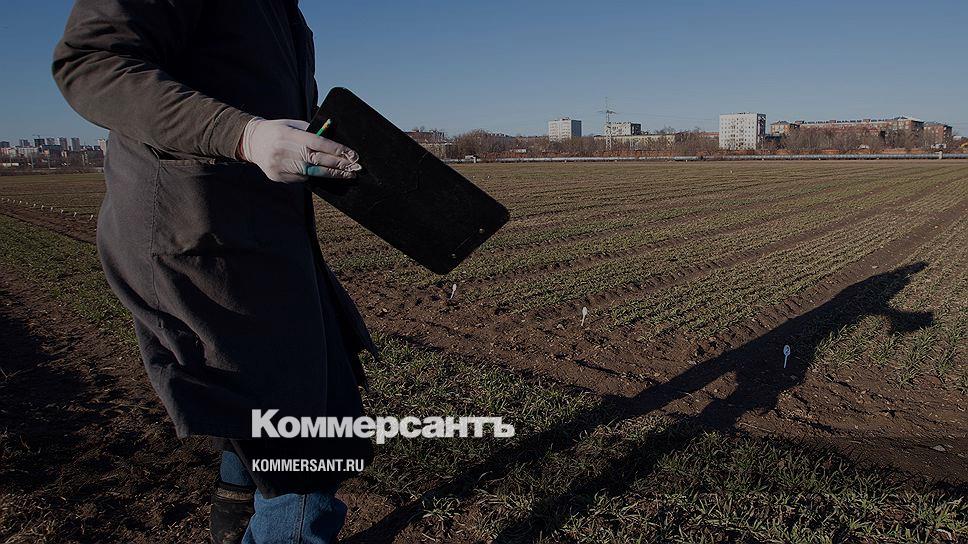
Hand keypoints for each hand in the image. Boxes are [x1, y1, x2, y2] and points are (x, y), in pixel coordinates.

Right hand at [238, 118, 361, 182]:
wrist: (251, 142)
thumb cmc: (278, 130)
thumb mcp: (292, 124)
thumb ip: (311, 131)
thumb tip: (333, 140)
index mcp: (288, 135)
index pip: (317, 143)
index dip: (337, 150)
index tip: (352, 155)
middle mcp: (283, 151)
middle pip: (317, 160)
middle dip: (339, 165)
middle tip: (356, 168)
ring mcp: (279, 166)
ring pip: (311, 172)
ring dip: (331, 174)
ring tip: (348, 175)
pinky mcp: (278, 177)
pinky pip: (301, 178)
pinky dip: (314, 176)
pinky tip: (326, 175)